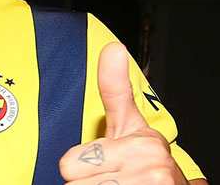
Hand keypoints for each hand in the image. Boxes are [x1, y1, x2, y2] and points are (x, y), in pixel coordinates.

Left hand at [58, 42, 186, 183]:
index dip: (79, 166)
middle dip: (88, 183)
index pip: (68, 164)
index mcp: (144, 144)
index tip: (102, 162)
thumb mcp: (130, 124)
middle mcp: (151, 170)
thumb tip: (113, 48)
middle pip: (75, 184)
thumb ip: (115, 89)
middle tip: (109, 178)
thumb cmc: (146, 162)